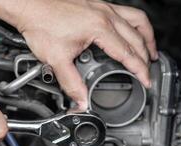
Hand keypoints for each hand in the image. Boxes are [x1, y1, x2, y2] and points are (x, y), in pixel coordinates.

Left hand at [16, 0, 157, 109]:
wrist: (30, 6)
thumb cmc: (40, 24)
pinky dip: (135, 24)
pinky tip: (132, 31)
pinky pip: (126, 12)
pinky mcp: (97, 5)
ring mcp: (103, 7)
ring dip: (147, 37)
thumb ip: (71, 83)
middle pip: (137, 38)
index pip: (127, 53)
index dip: (139, 70)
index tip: (146, 80)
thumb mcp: (56, 58)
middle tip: (148, 71)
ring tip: (150, 51)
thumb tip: (81, 99)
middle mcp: (105, 15)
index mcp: (99, 28)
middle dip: (146, 57)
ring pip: (137, 21)